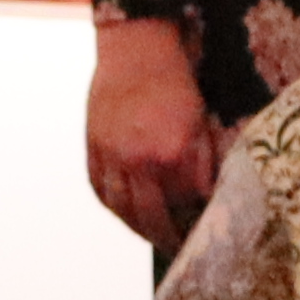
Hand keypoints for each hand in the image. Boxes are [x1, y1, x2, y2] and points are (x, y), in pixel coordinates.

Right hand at [86, 20, 226, 247]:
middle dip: (167, 237)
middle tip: (179, 249)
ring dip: (139, 229)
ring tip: (154, 238)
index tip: (206, 231)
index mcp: (172, 153)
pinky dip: (114, 208)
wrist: (135, 50)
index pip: (187, 202)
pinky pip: (101, 191)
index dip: (197, 219)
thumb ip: (202, 162)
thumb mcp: (201, 121)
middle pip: (152, 216)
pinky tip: (127, 215)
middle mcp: (138, 161)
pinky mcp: (92, 149)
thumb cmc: (175, 82)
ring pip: (123, 210)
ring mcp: (111, 157)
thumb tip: (205, 195)